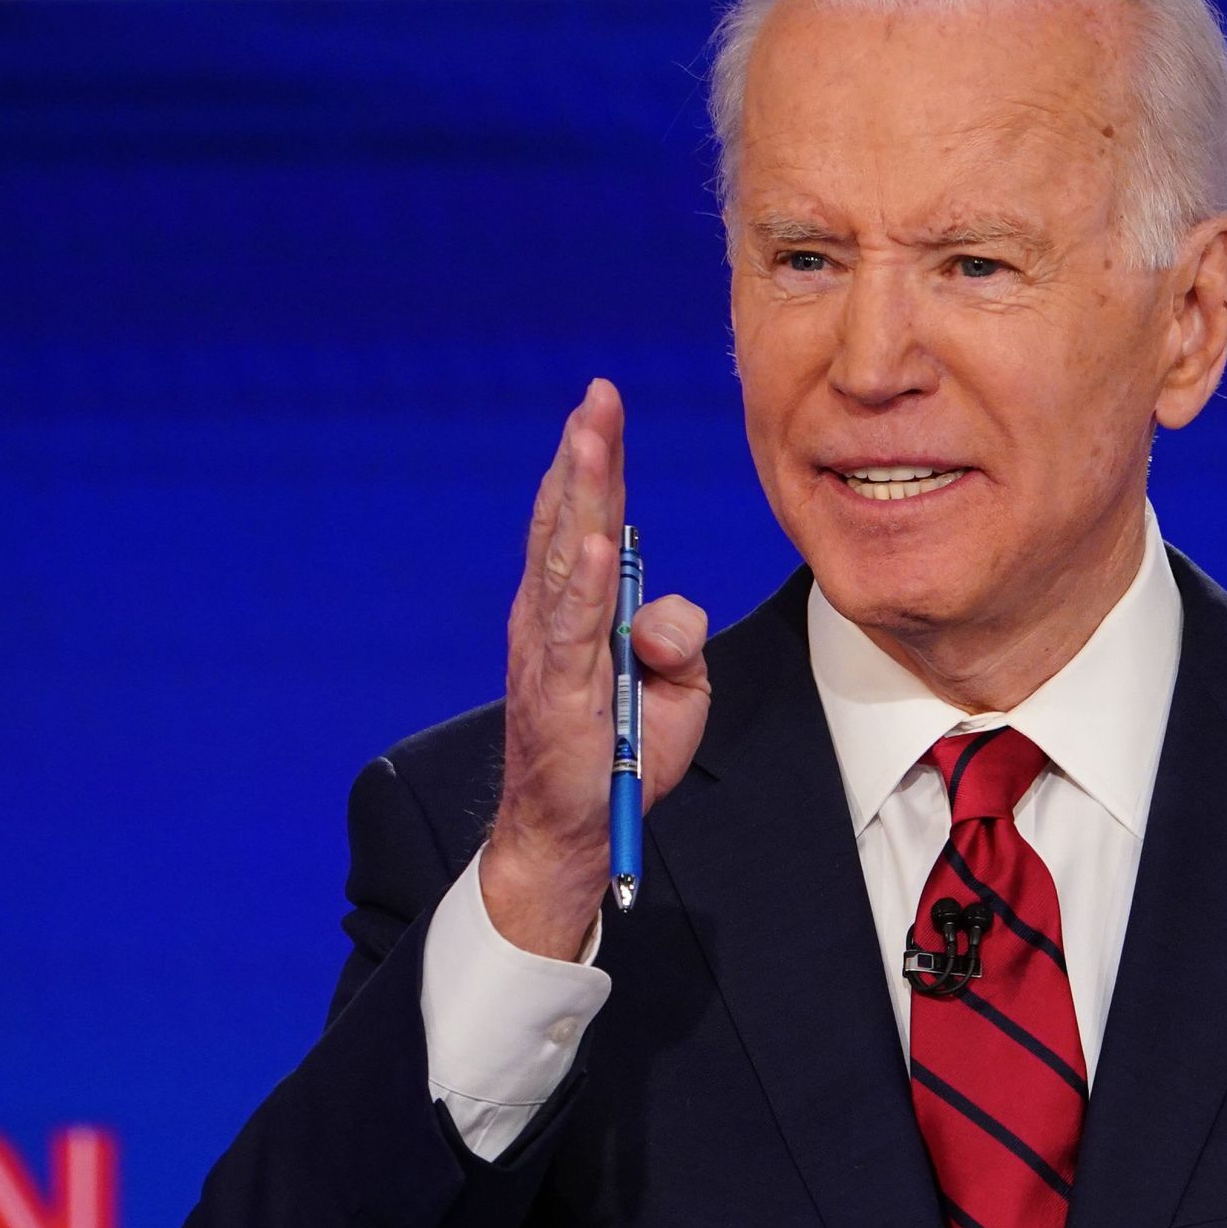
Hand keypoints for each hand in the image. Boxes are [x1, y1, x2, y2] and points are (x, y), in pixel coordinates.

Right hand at [478, 379, 711, 958]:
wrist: (571, 831)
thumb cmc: (621, 753)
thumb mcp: (676, 687)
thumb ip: (678, 637)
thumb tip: (662, 614)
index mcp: (579, 607)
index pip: (588, 520)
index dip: (598, 461)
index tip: (604, 402)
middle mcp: (551, 616)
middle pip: (570, 520)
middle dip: (586, 455)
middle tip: (597, 396)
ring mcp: (549, 651)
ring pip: (564, 559)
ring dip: (580, 498)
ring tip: (590, 443)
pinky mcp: (557, 692)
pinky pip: (571, 631)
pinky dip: (581, 587)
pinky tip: (592, 546)